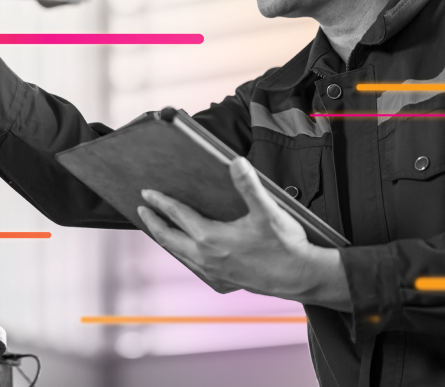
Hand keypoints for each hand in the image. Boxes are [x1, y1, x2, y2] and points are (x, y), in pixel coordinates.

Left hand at [137, 157, 339, 302]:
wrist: (302, 278)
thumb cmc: (286, 244)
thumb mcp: (268, 210)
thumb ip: (249, 185)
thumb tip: (235, 161)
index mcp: (211, 238)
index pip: (178, 216)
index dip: (161, 202)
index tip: (146, 193)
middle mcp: (207, 258)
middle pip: (170, 238)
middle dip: (154, 223)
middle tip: (142, 209)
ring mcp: (214, 273)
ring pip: (180, 255)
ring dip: (167, 240)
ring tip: (159, 228)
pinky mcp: (223, 282)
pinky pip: (194, 267)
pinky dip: (184, 255)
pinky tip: (188, 251)